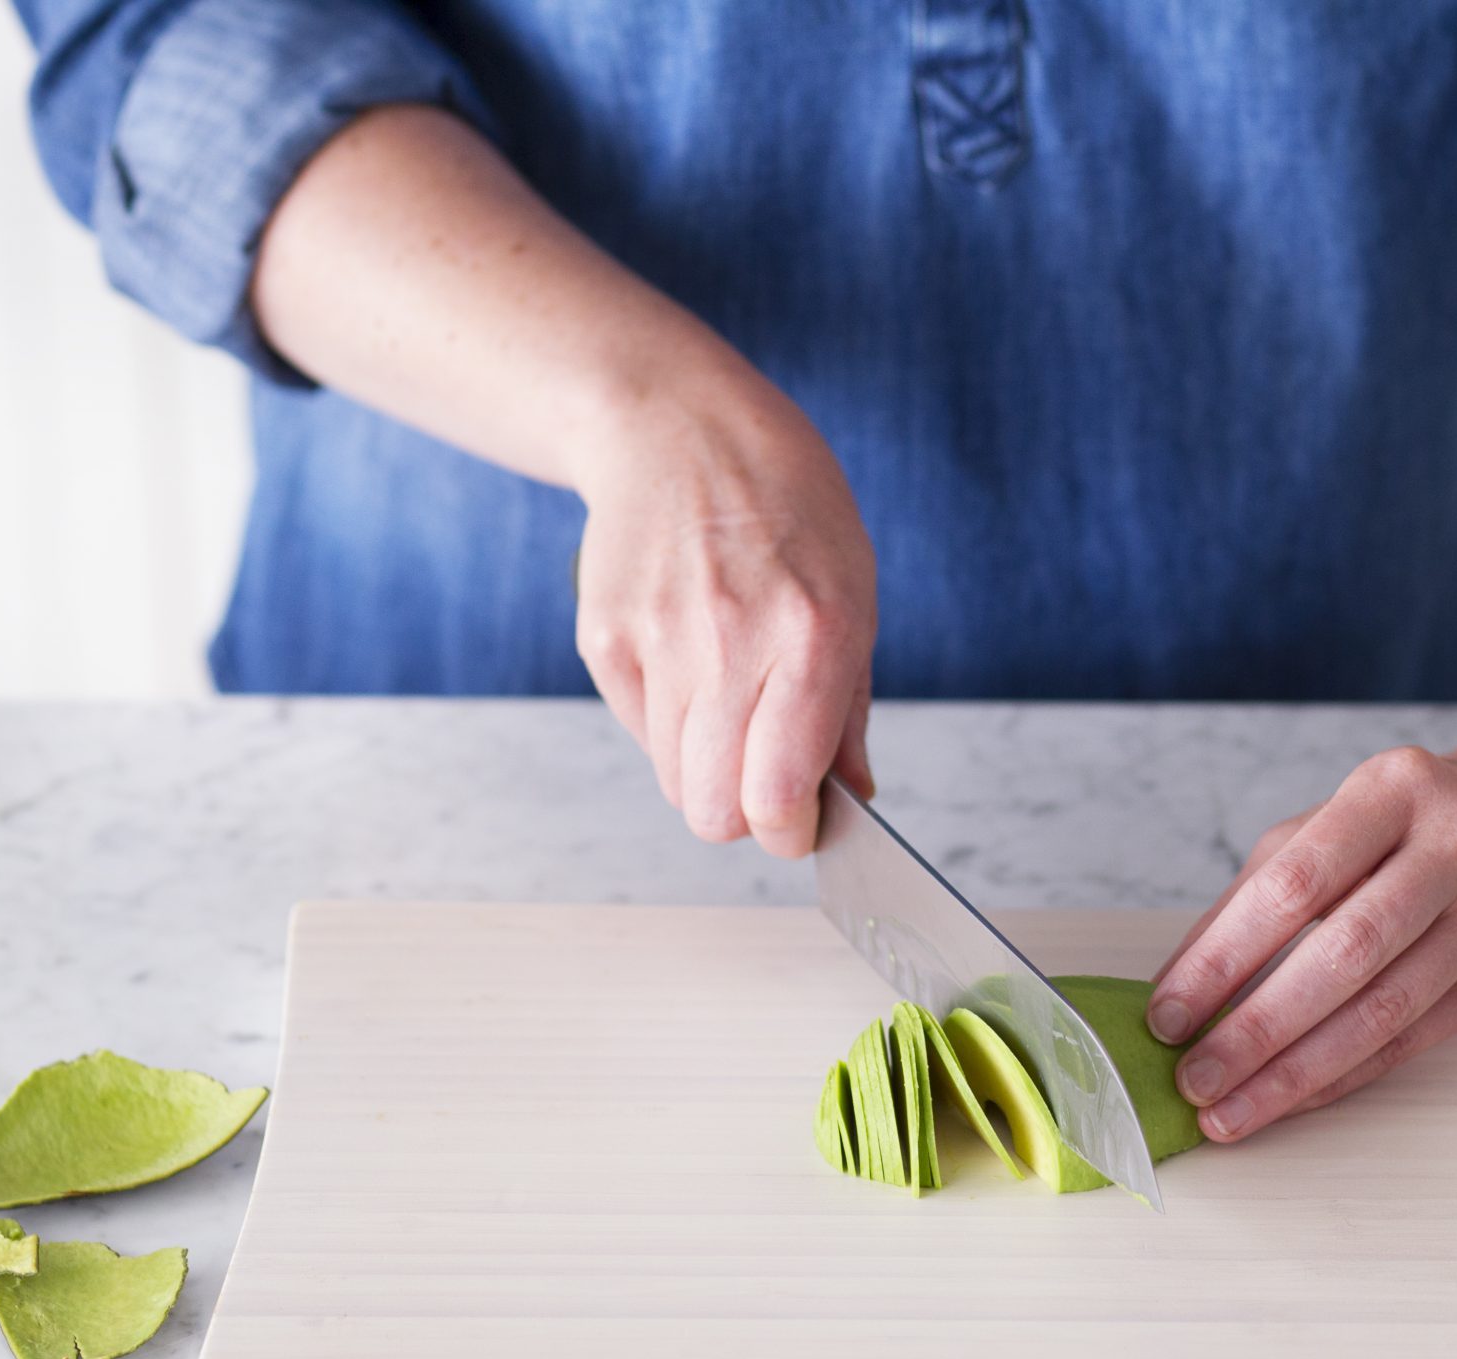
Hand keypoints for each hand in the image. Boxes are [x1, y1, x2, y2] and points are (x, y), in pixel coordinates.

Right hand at [571, 361, 877, 856]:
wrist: (679, 427)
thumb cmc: (784, 505)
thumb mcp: (853, 590)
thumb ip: (848, 708)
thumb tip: (852, 798)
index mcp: (813, 635)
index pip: (781, 797)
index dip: (793, 833)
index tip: (803, 823)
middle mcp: (732, 643)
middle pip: (716, 811)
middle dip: (748, 816)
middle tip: (768, 782)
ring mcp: (658, 640)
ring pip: (677, 783)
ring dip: (709, 772)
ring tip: (732, 709)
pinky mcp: (604, 638)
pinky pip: (641, 733)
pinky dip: (669, 727)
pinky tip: (690, 664)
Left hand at [1146, 730, 1456, 1140]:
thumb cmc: (1422, 824)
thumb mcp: (1341, 823)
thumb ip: (1260, 891)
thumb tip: (1177, 984)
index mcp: (1393, 788)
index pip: (1292, 884)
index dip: (1220, 958)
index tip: (1165, 1016)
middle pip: (1342, 952)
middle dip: (1254, 1028)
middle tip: (1191, 1079)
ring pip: (1382, 1008)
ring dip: (1295, 1072)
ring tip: (1229, 1110)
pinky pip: (1414, 1038)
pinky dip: (1343, 1074)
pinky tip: (1293, 1099)